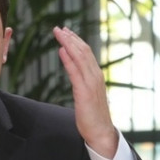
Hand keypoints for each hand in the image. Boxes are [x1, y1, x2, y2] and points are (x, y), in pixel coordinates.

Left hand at [53, 26, 117, 157]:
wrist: (100, 132)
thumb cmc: (92, 115)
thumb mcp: (85, 93)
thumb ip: (81, 80)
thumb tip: (73, 67)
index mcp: (95, 76)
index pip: (86, 53)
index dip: (75, 40)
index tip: (65, 31)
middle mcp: (95, 76)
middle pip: (83, 51)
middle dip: (70, 38)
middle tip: (58, 28)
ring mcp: (91, 83)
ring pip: (80, 58)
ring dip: (68, 44)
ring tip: (59, 34)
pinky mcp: (85, 92)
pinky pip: (75, 72)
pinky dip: (69, 60)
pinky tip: (61, 51)